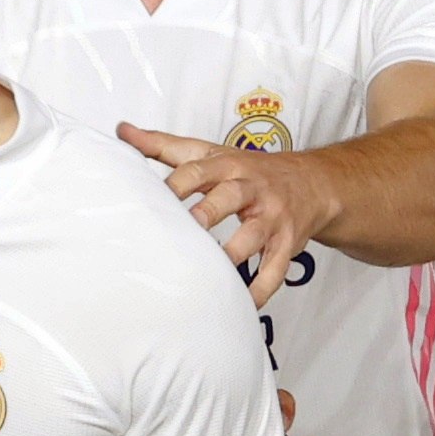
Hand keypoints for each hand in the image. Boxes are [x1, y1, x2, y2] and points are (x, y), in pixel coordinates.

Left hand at [118, 123, 336, 307]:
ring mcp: (271, 217)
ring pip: (253, 236)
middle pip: (229, 197)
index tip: (151, 199)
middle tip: (187, 228)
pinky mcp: (287, 243)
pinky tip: (241, 304)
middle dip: (208, 212)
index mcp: (227, 165)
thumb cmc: (249, 170)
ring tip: (211, 275)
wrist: (312, 183)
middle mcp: (251, 188)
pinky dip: (260, 289)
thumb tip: (123, 131)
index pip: (197, 170)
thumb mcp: (209, 152)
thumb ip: (164, 145)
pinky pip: (276, 270)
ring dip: (233, 255)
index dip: (176, 184)